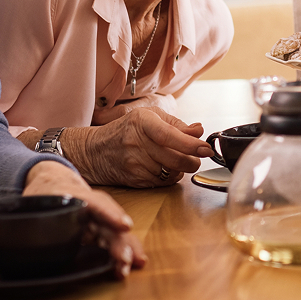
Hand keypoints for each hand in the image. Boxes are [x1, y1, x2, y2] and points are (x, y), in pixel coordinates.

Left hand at [23, 160, 144, 274]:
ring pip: (114, 231)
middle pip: (109, 221)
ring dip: (125, 248)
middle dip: (120, 240)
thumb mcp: (22, 205)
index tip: (123, 225)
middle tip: (126, 259)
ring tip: (134, 265)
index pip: (94, 202)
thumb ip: (8, 223)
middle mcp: (89, 206)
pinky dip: (122, 251)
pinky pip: (112, 239)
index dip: (109, 213)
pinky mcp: (98, 229)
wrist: (48, 181)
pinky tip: (129, 265)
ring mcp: (96, 218)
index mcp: (71, 195)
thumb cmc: (36, 196)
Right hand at [61, 108, 213, 187]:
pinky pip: (162, 182)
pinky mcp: (134, 179)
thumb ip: (177, 125)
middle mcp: (136, 142)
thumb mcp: (149, 117)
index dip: (191, 144)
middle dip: (192, 160)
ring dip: (180, 169)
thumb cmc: (126, 130)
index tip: (206, 149)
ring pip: (171, 172)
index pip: (169, 135)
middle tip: (196, 156)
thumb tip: (199, 131)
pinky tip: (163, 167)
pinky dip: (169, 177)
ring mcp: (133, 163)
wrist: (94, 150)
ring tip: (174, 159)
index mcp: (142, 121)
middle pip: (175, 158)